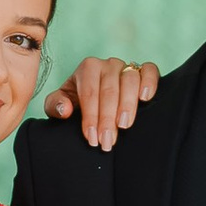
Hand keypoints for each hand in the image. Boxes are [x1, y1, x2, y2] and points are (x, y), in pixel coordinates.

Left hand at [47, 57, 161, 150]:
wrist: (94, 96)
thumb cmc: (76, 101)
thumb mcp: (58, 104)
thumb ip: (55, 105)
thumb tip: (65, 109)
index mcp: (87, 68)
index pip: (90, 93)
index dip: (91, 117)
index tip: (92, 138)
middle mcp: (108, 64)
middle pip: (109, 90)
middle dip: (108, 119)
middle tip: (108, 141)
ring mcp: (126, 66)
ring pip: (130, 81)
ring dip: (127, 105)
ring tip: (124, 125)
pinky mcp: (144, 71)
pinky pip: (150, 70)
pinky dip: (150, 82)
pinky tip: (145, 98)